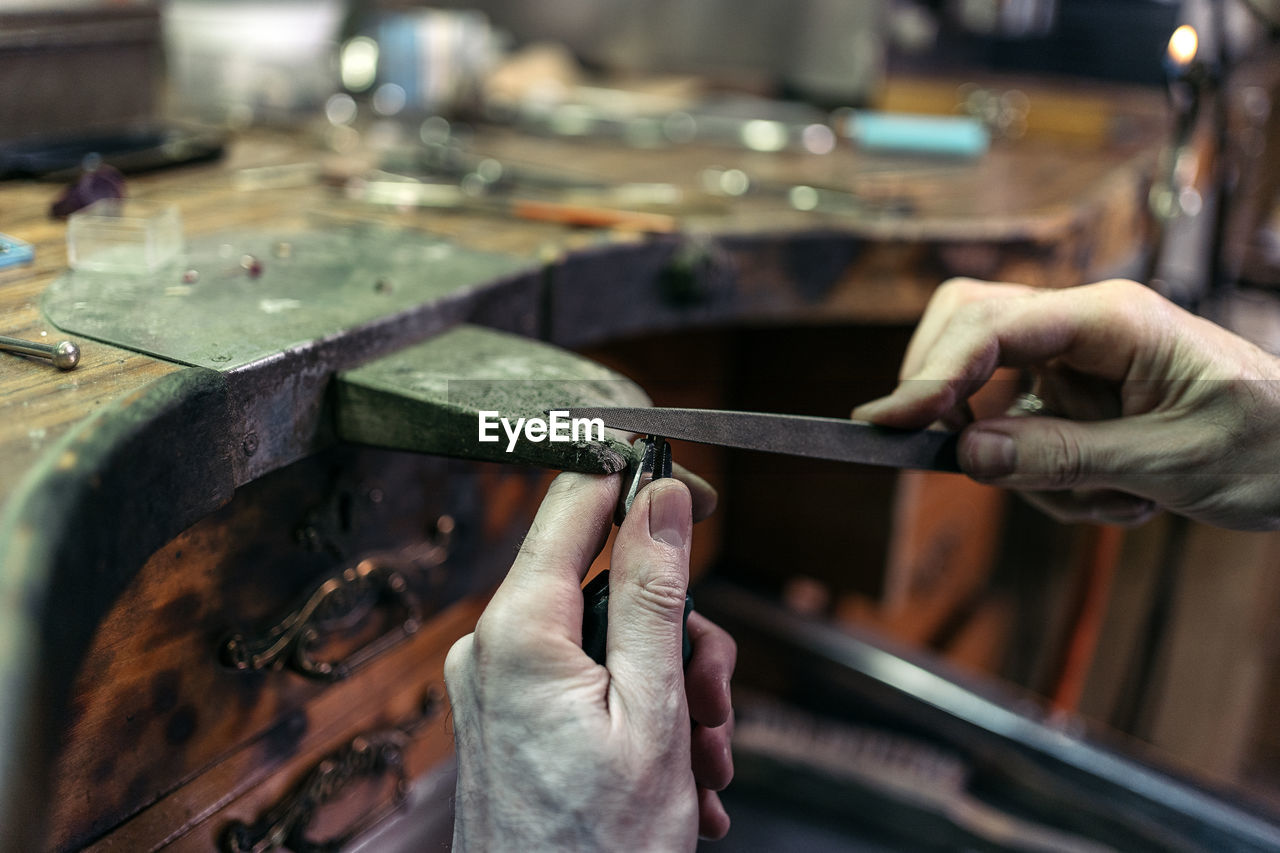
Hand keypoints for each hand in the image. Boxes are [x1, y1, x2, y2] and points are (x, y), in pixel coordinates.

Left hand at [445, 471, 735, 850]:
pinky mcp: (508, 724)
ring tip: (701, 762)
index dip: (639, 482)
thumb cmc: (599, 851)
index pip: (574, 502)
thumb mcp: (652, 708)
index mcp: (518, 632)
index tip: (695, 491)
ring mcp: (497, 690)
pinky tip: (675, 775)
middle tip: (715, 700)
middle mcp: (493, 650)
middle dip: (678, 634)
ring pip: (605, 641)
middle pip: (603, 585)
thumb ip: (652, 590)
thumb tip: (660, 496)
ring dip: (671, 689)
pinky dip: (640, 715)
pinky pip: (584, 685)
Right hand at [853, 278, 1279, 529]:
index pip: (997, 325)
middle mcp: (1084, 326)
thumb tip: (969, 457)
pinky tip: (1113, 496)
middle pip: (970, 328)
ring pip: (986, 392)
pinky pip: (1016, 431)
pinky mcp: (1073, 396)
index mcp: (1114, 318)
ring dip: (1023, 463)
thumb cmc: (1269, 443)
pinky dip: (1044, 479)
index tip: (891, 422)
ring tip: (1107, 500)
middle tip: (946, 456)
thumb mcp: (1170, 461)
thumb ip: (1065, 457)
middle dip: (949, 396)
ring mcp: (1075, 360)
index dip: (936, 371)